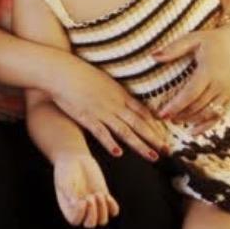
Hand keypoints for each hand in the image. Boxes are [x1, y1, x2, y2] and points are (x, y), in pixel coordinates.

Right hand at [48, 58, 165, 160]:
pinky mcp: (86, 117)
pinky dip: (110, 143)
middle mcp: (114, 103)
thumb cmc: (78, 72)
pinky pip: (101, 132)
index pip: (143, 112)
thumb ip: (113, 90)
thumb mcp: (102, 78)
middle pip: (139, 124)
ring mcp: (101, 111)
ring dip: (140, 145)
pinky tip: (118, 153)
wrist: (61, 71)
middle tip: (168, 151)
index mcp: (119, 93)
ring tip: (153, 157)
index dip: (155, 125)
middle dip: (155, 138)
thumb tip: (120, 97)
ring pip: (125, 131)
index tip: (165, 136)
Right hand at [53, 152, 118, 228]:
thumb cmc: (66, 170)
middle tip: (90, 196)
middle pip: (90, 224)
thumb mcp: (64, 181)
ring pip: (103, 220)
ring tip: (98, 193)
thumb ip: (68, 193)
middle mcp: (81, 209)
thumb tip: (75, 204)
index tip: (82, 200)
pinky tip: (107, 196)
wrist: (75, 159)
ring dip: (103, 208)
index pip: (75, 221)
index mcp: (68, 207)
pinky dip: (112, 206)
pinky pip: (113, 211)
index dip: (80, 214)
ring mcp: (93, 205)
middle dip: (93, 213)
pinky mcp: (103, 198)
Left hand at [154, 23, 229, 130]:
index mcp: (210, 70)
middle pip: (199, 106)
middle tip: (163, 119)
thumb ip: (174, 49)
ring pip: (209, 113)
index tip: (161, 114)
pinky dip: (207, 126)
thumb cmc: (212, 40)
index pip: (190, 94)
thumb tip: (152, 57)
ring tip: (174, 121)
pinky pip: (221, 116)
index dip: (175, 106)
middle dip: (180, 115)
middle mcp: (222, 84)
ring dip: (191, 120)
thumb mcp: (193, 39)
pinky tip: (193, 132)